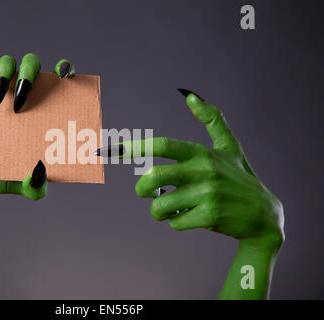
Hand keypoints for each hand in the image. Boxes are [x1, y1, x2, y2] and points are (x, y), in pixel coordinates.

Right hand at [0, 54, 74, 198]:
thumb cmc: (7, 179)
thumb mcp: (28, 189)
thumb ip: (38, 187)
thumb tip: (39, 171)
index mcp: (44, 110)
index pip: (59, 80)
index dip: (65, 69)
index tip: (64, 75)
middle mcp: (22, 95)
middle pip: (31, 65)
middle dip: (29, 75)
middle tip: (21, 102)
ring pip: (5, 63)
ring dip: (4, 72)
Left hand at [98, 89, 283, 246]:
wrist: (263, 216)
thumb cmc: (240, 178)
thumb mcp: (230, 147)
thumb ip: (212, 119)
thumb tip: (191, 95)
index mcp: (203, 153)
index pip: (164, 145)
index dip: (137, 146)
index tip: (117, 150)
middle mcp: (204, 171)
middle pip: (153, 177)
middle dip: (141, 188)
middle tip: (146, 192)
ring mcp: (207, 195)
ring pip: (160, 204)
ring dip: (159, 210)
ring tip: (170, 208)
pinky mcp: (209, 217)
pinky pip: (175, 222)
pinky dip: (177, 222)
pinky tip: (191, 218)